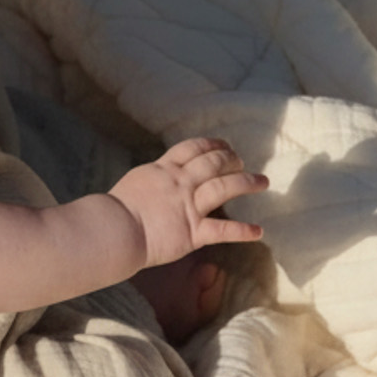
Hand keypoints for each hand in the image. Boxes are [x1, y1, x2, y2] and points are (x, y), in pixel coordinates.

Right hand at [109, 137, 266, 268]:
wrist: (113, 229)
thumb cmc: (115, 209)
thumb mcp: (136, 181)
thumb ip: (154, 179)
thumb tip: (160, 178)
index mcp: (164, 169)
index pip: (193, 148)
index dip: (212, 144)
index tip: (224, 145)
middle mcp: (181, 183)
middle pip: (213, 163)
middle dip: (232, 160)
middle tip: (242, 162)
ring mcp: (188, 206)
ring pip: (225, 187)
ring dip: (247, 182)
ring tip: (263, 181)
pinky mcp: (193, 232)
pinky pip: (223, 230)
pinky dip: (242, 231)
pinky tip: (258, 231)